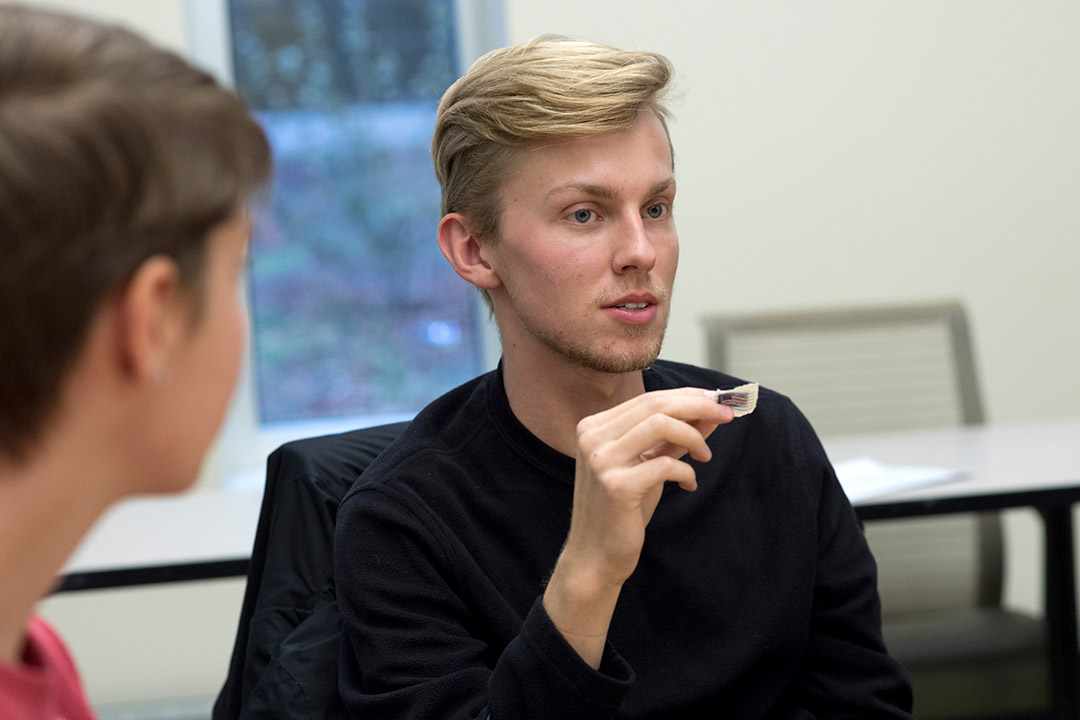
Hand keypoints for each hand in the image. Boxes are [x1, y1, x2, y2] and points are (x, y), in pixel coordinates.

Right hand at [543, 387, 733, 666]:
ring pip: (660, 424)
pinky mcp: (616, 485)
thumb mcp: (648, 464)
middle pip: (655, 405)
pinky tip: (688, 484)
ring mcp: (601, 460)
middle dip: (698, 406)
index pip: (648, 399)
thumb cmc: (622, 509)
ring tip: (704, 456)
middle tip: (728, 415)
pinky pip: (665, 464)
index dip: (688, 396)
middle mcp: (592, 437)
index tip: (718, 401)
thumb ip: (674, 437)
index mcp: (595, 426)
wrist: (596, 555)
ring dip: (693, 436)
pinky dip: (686, 471)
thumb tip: (710, 411)